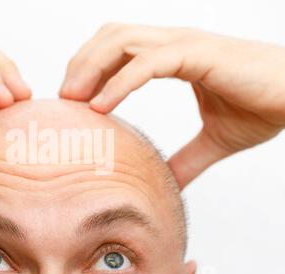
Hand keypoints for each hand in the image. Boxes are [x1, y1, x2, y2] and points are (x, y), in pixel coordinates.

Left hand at [59, 24, 284, 188]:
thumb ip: (188, 158)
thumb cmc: (262, 106)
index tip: (73, 99)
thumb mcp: (214, 140)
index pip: (118, 49)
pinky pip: (146, 63)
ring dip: (89, 69)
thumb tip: (169, 182)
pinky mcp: (197, 54)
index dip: (90, 68)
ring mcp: (184, 44)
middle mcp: (173, 42)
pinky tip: (100, 106)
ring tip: (73, 100)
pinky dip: (119, 83)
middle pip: (109, 38)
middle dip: (80, 64)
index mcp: (173, 54)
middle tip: (63, 99)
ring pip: (120, 42)